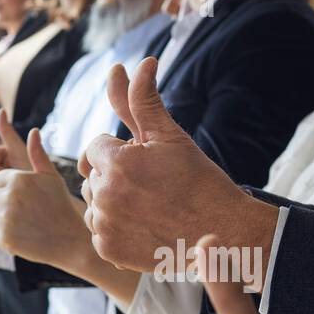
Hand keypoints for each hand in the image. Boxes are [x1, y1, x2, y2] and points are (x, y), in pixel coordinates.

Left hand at [0, 129, 90, 264]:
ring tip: (25, 224)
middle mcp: (8, 197)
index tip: (25, 198)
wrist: (70, 240)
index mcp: (17, 178)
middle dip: (2, 205)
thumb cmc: (60, 206)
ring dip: (3, 221)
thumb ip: (37, 154)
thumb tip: (33, 130)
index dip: (9, 189)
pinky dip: (8, 238)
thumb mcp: (51, 177)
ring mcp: (5, 219)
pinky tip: (26, 236)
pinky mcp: (4, 238)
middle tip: (24, 212)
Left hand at [79, 57, 275, 272]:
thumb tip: (140, 62)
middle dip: (114, 177)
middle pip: (92, 176)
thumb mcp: (170, 136)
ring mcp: (106, 226)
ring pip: (93, 204)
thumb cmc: (199, 180)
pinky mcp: (109, 251)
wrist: (221, 232)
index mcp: (116, 162)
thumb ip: (143, 100)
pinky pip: (98, 233)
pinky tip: (142, 227)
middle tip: (151, 188)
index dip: (122, 153)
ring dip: (111, 203)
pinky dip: (115, 231)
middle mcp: (105, 194)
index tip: (148, 166)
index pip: (95, 147)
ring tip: (146, 208)